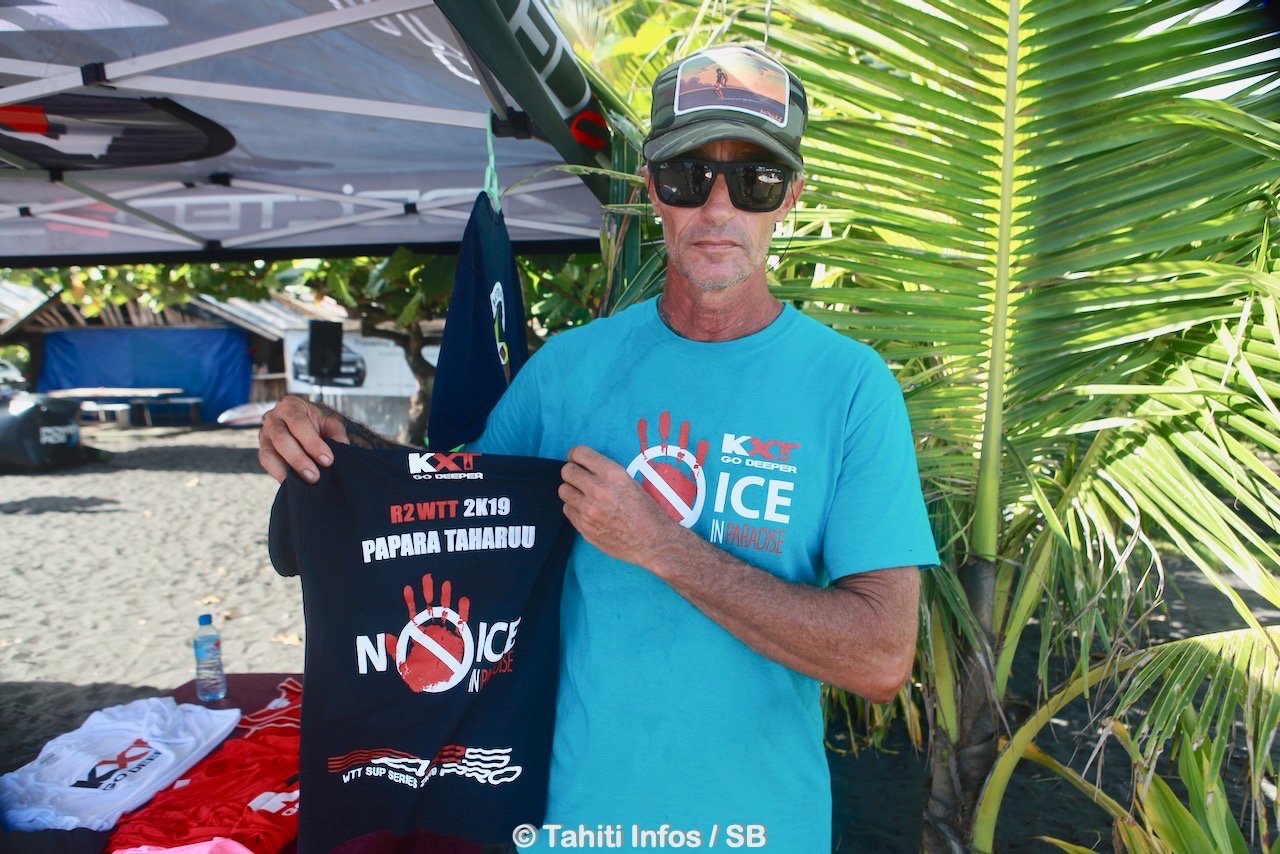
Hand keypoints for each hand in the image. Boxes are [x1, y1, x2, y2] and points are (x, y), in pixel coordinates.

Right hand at [258, 395, 348, 482]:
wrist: (302, 425)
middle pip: (282, 440)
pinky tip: (292, 483)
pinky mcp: (262, 450)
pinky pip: (266, 464)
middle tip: (315, 477)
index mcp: (290, 406)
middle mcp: (273, 418)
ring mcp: (264, 435)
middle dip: (299, 460)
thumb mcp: (329, 422)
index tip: (328, 460)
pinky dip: (279, 474)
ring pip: (270, 454)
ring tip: (304, 482)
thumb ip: (336, 432)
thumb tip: (342, 446)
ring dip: (287, 471)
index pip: (299, 423)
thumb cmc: (315, 423)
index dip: (313, 443)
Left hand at [384, 572, 471, 693]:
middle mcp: (432, 629)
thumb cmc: (422, 674)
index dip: (410, 601)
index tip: (407, 588)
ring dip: (446, 596)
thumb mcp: (404, 663)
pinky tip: (463, 599)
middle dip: (428, 591)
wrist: (439, 684)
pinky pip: (463, 621)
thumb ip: (396, 649)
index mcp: (419, 633)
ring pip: (446, 609)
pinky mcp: (460, 637)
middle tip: (427, 577)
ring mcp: (446, 631)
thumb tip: (387, 637)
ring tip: (446, 583)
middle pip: (430, 606)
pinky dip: (464, 610)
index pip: (413, 613)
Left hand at [559, 445, 682, 567]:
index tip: (577, 459)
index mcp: (613, 475)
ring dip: (572, 491)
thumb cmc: (648, 511)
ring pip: (564, 491)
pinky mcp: (584, 528)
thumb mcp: (631, 482)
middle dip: (572, 472)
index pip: (580, 454)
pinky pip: (567, 510)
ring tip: (583, 495)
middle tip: (579, 478)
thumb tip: (585, 468)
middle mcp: (598, 490)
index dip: (576, 455)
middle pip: (567, 472)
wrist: (654, 543)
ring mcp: (589, 511)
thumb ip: (607, 474)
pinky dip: (574, 508)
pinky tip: (587, 511)